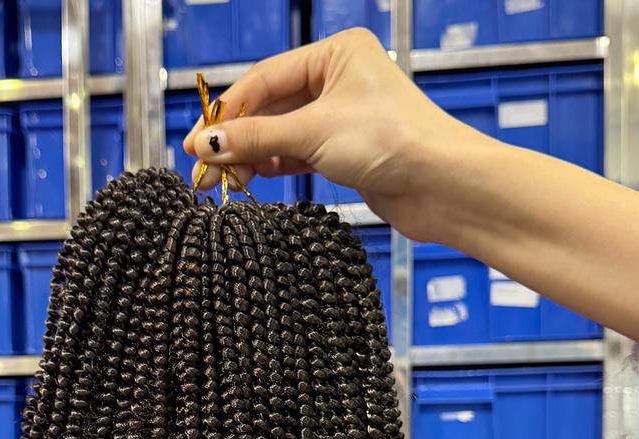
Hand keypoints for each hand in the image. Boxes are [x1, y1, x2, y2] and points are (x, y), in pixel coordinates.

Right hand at [181, 27, 480, 237]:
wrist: (441, 185)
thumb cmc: (395, 140)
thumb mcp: (313, 133)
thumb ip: (256, 139)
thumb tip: (208, 143)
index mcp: (336, 54)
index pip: (265, 79)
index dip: (227, 112)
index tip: (197, 140)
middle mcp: (339, 81)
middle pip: (270, 109)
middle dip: (235, 140)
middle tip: (202, 168)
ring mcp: (342, 118)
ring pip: (281, 135)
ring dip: (250, 157)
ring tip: (221, 181)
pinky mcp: (346, 152)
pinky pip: (297, 155)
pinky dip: (273, 166)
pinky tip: (250, 178)